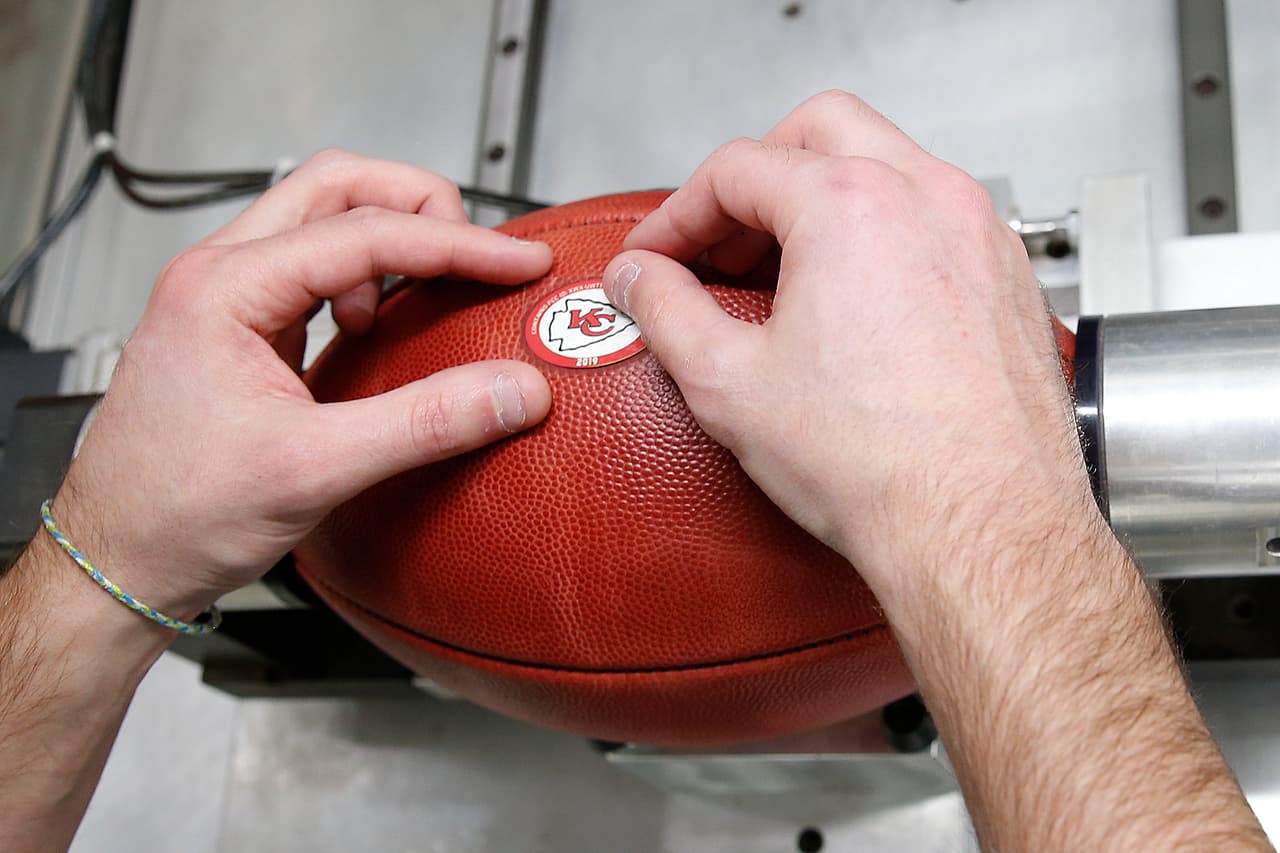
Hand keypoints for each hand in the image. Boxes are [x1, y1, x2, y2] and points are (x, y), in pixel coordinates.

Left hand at [52, 150, 553, 616]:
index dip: (458, 244)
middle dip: (420, 205)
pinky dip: (366, 278)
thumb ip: (425, 423)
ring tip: (436, 291)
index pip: (368, 232)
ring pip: (322, 219)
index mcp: (225, 288)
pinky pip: (313, 269)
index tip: (518, 263)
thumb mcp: (316, 470)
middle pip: (337, 187)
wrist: (117, 560)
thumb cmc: (176, 514)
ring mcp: (226, 298)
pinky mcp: (238, 328)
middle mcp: (219, 275)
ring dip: (391, 239)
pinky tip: (381, 324)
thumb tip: (512, 391)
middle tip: (481, 250)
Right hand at [601, 89, 1268, 852]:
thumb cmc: (881, 465)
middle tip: (717, 243)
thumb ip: (665, 311)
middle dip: (753, 177)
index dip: (676, 214)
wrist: (982, 528)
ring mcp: (979, 232)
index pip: (736, 169)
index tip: (657, 256)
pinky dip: (880, 232)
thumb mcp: (729, 383)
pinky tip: (852, 302)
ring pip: (885, 164)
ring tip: (779, 274)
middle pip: (816, 132)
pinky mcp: (1008, 276)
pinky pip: (933, 217)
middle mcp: (927, 198)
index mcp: (850, 204)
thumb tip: (639, 280)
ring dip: (819, 199)